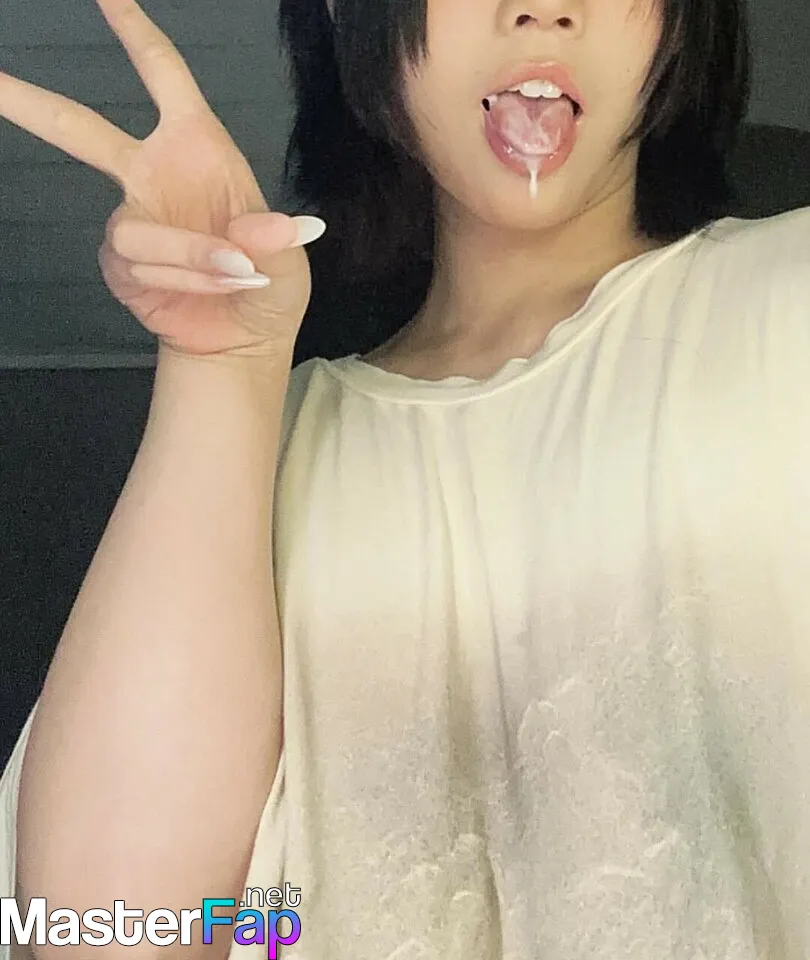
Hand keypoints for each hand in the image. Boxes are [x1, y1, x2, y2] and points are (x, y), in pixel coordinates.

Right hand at [0, 0, 325, 359]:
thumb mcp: (288, 255)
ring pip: (136, 230)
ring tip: (237, 273)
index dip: (135, 31)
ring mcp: (132, 219)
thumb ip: (271, 236)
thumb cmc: (269, 283)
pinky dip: (184, 279)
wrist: (247, 336)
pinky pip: (140, 265)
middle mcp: (153, 174)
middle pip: (79, 129)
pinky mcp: (120, 263)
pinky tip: (212, 289)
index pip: (162, 75)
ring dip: (192, 257)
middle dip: (29, 103)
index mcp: (196, 146)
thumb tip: (258, 235)